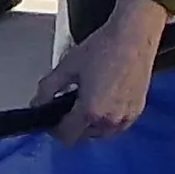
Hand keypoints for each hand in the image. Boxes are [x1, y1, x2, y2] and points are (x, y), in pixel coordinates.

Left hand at [34, 0, 166, 142]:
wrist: (134, 37)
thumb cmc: (103, 48)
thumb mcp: (67, 66)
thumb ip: (47, 89)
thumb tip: (37, 104)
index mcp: (90, 112)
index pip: (66, 136)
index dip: (55, 129)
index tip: (52, 117)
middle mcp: (110, 121)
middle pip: (83, 136)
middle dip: (73, 124)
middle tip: (70, 102)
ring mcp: (126, 117)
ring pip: (101, 132)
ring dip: (91, 123)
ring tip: (89, 99)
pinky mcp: (137, 111)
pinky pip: (117, 125)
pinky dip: (108, 118)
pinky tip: (105, 98)